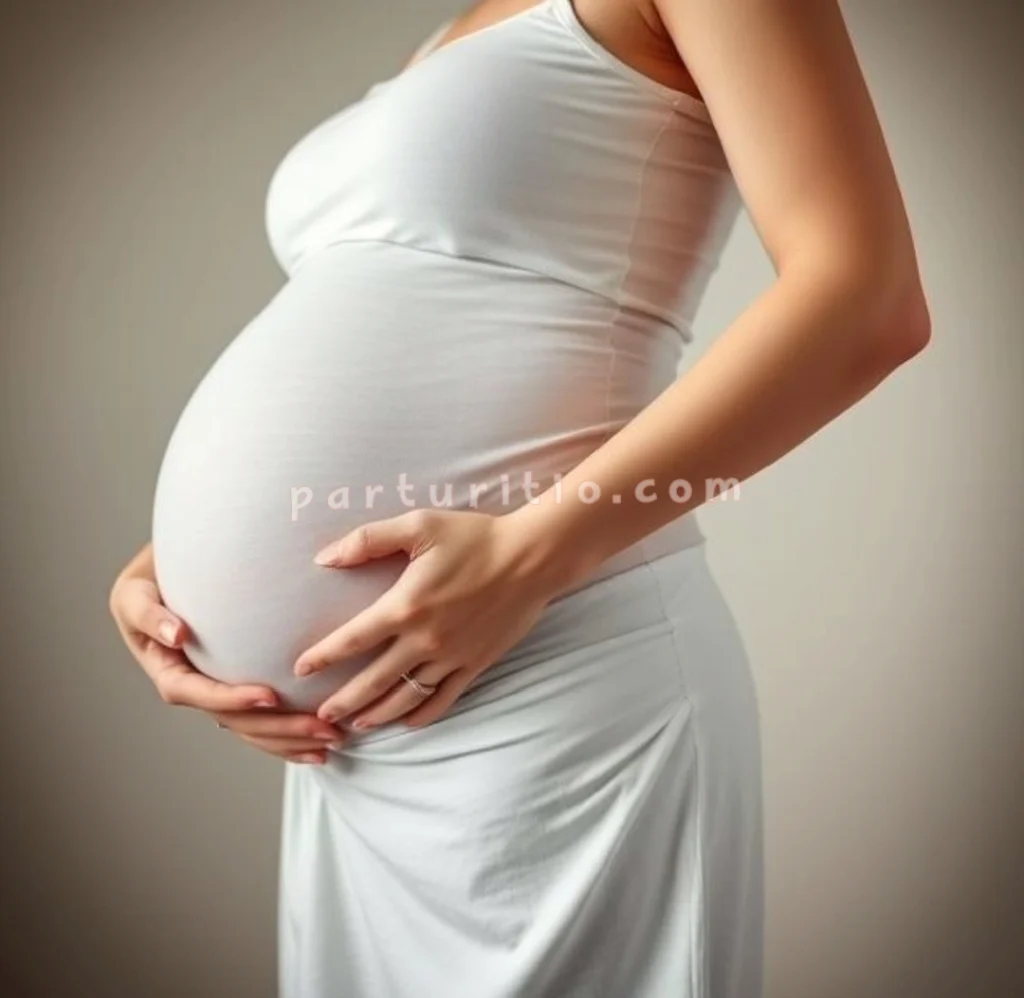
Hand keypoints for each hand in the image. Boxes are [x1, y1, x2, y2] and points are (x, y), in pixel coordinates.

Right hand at [109, 543, 344, 762]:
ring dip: (292, 739)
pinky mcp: (236, 689)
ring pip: (254, 729)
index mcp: (168, 672)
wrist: (164, 577)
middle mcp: (195, 690)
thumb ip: (148, 613)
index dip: (232, 699)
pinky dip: (290, 734)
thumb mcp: (134, 594)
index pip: (198, 693)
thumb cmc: (149, 581)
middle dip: (280, 729)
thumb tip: (177, 635)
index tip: (270, 696)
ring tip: (333, 742)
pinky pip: (263, 719)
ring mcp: (216, 693)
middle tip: (324, 730)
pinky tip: (320, 742)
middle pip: (236, 721)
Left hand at [293, 508, 564, 730]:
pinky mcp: (476, 664)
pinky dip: (421, 714)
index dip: (322, 656)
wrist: (532, 557)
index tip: (300, 669)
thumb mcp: (418, 525)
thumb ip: (367, 540)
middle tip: (320, 715)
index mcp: (405, 605)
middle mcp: (425, 639)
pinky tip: (406, 720)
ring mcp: (452, 657)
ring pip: (406, 698)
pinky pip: (443, 699)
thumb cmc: (474, 536)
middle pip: (373, 681)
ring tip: (357, 724)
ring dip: (377, 714)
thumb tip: (324, 558)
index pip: (351, 640)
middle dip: (343, 701)